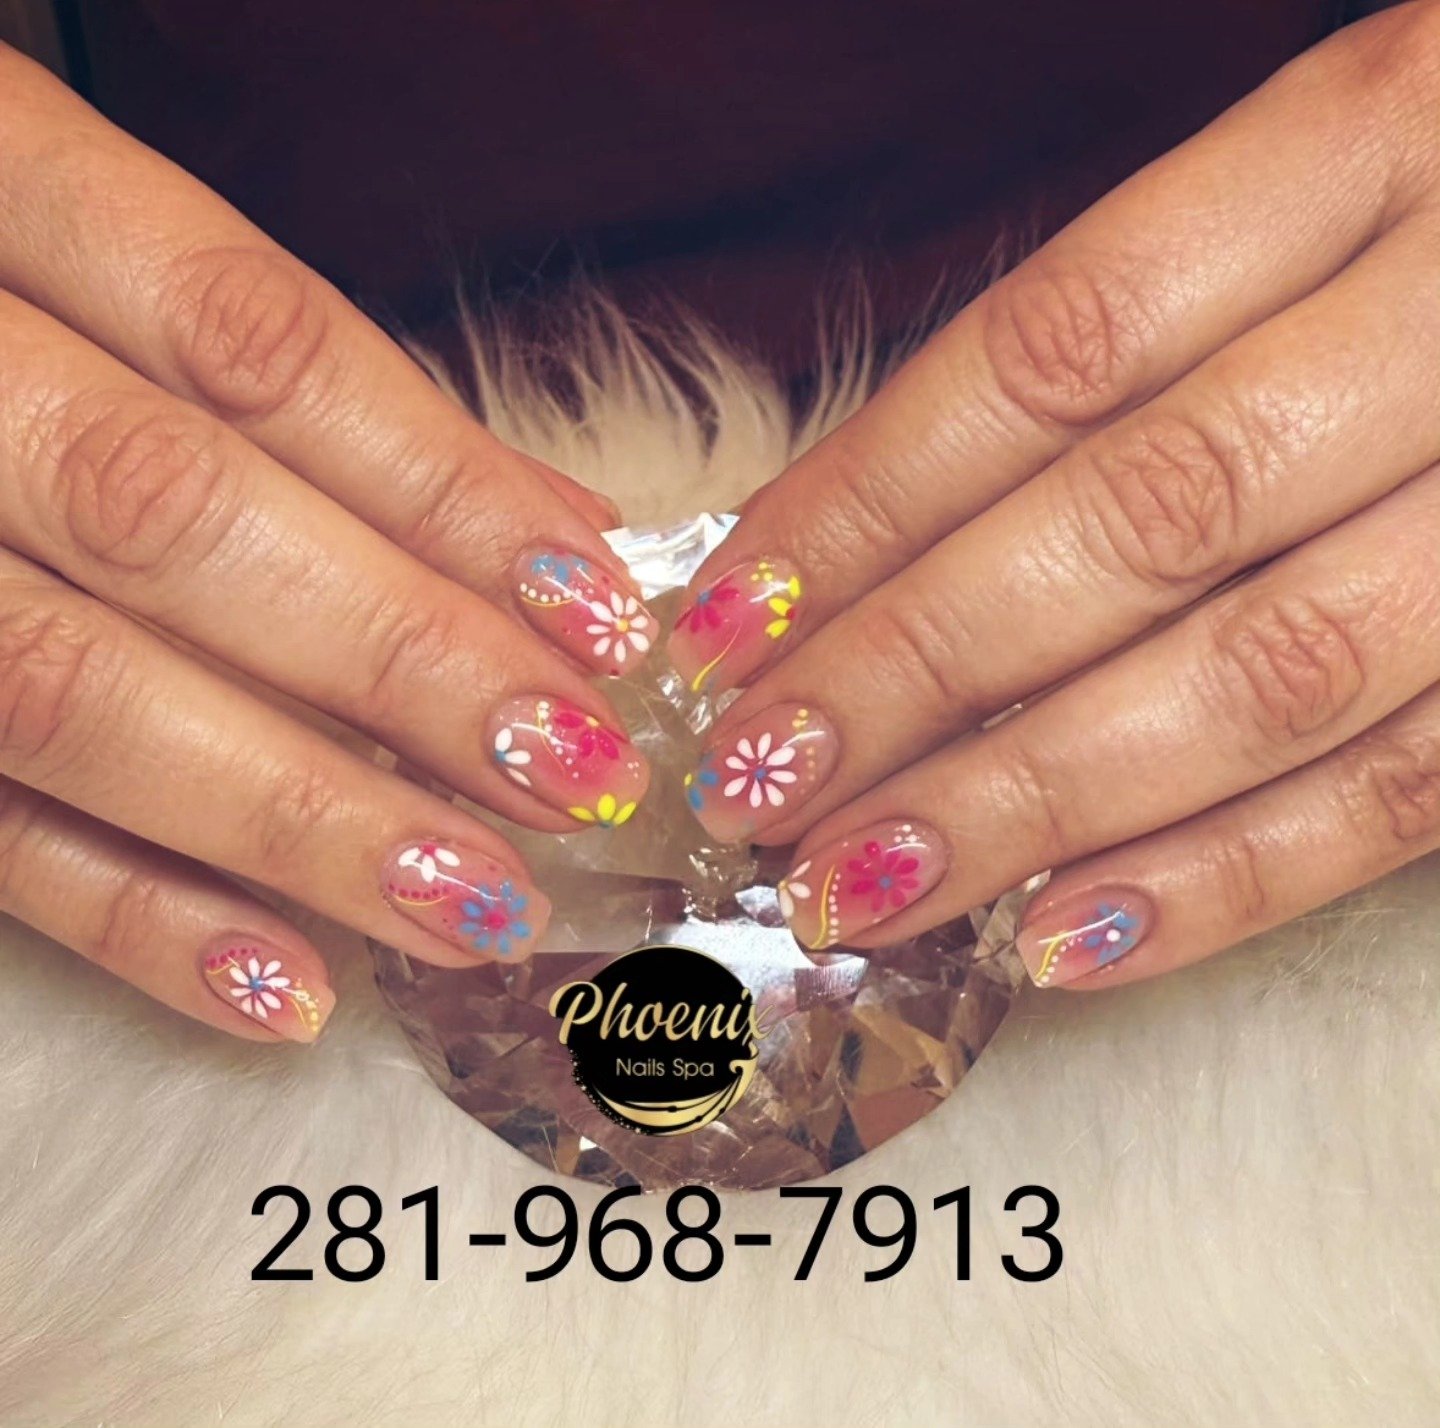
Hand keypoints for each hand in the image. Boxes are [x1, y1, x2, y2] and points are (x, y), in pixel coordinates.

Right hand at [0, 46, 656, 1040]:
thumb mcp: (95, 251)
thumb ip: (307, 391)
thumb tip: (554, 527)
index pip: (255, 346)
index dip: (441, 489)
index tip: (595, 612)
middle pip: (174, 519)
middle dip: (396, 661)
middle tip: (571, 771)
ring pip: (69, 691)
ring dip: (296, 819)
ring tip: (469, 902)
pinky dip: (129, 916)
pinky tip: (283, 984)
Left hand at [671, 4, 1439, 985]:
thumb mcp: (1298, 203)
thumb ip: (1107, 357)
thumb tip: (844, 544)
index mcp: (1371, 143)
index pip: (1053, 352)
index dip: (864, 504)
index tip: (727, 626)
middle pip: (1137, 523)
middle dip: (916, 675)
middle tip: (760, 782)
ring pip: (1263, 675)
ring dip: (1031, 803)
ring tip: (861, 882)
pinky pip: (1401, 794)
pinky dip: (1225, 877)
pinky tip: (1065, 938)